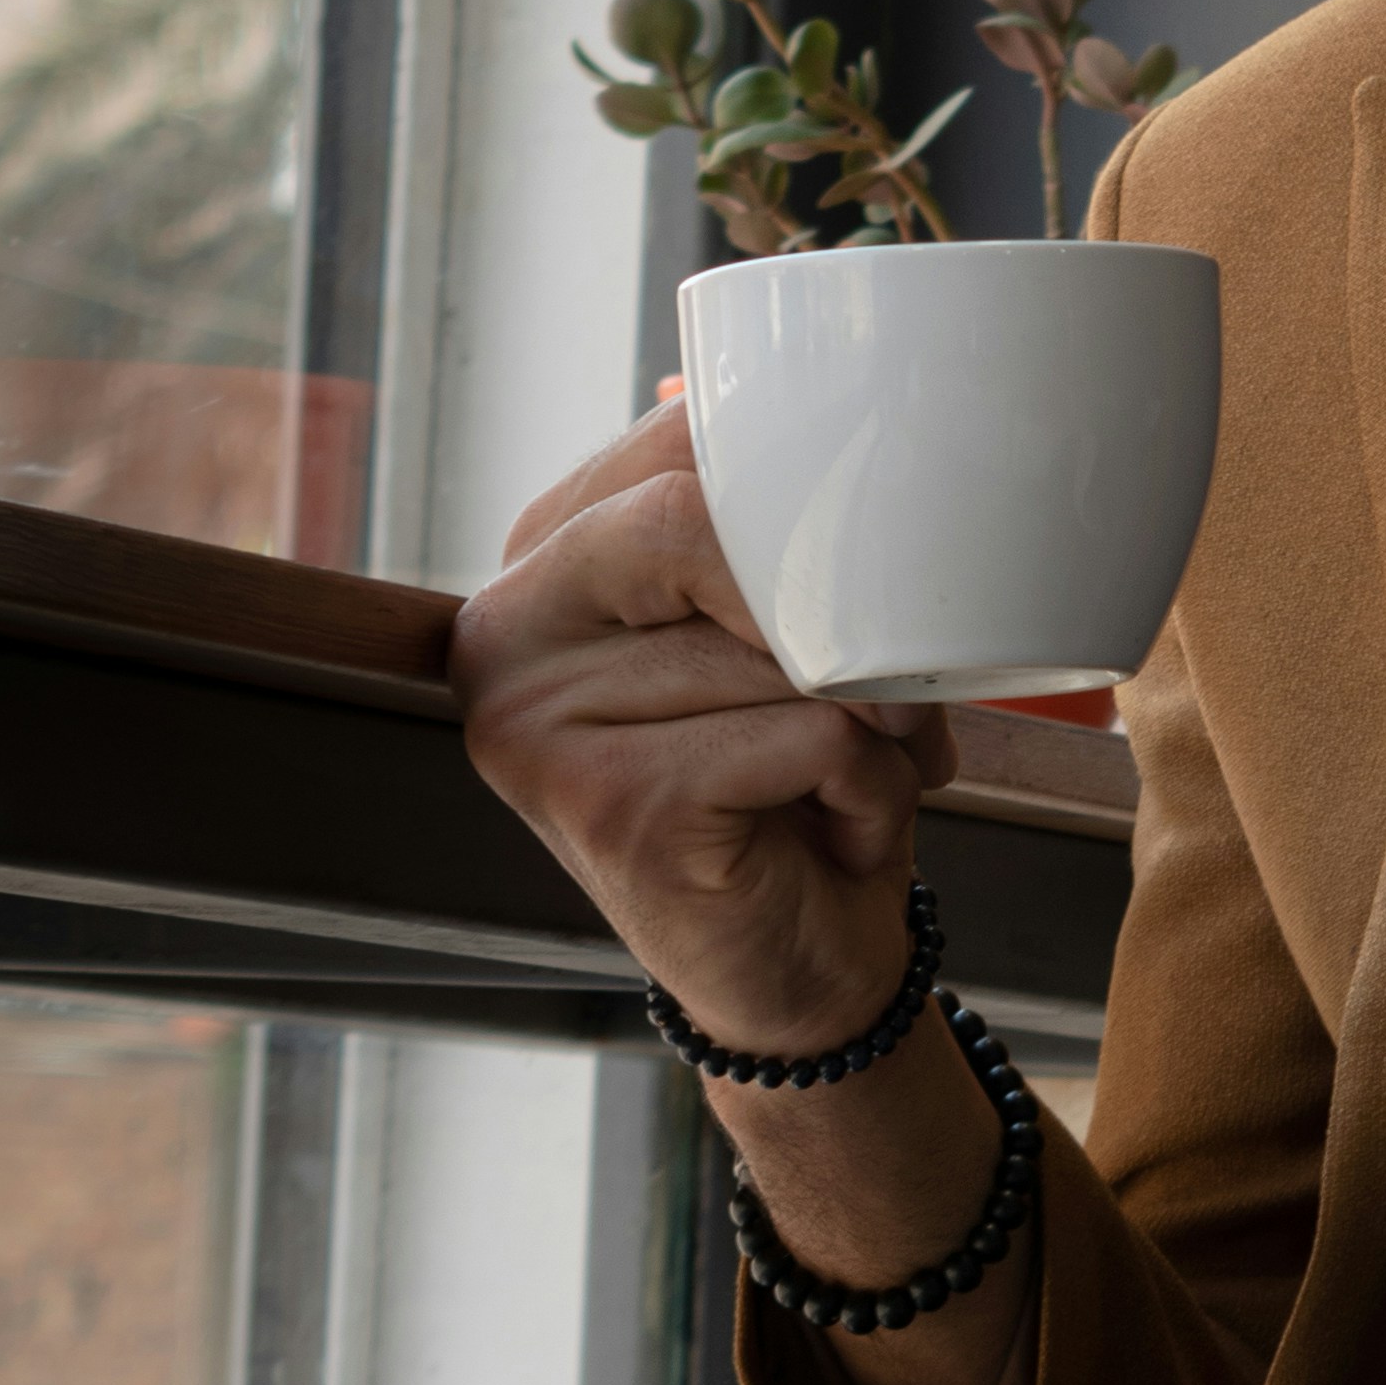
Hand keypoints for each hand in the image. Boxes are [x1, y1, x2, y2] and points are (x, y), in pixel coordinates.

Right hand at [452, 397, 957, 1055]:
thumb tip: (819, 415)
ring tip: (849, 771)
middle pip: (703, 521)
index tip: (856, 576)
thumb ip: (763, 528)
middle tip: (882, 686)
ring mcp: (539, 726)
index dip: (804, 496)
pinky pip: (811, 728)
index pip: (678, 442)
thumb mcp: (774, 627)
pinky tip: (831, 827)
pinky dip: (868, 780)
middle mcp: (503, 636)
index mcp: (538, 562)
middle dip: (831, 601)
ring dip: (873, 713)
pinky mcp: (611, 805)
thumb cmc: (800, 780)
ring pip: (776, 638)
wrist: (805, 969)